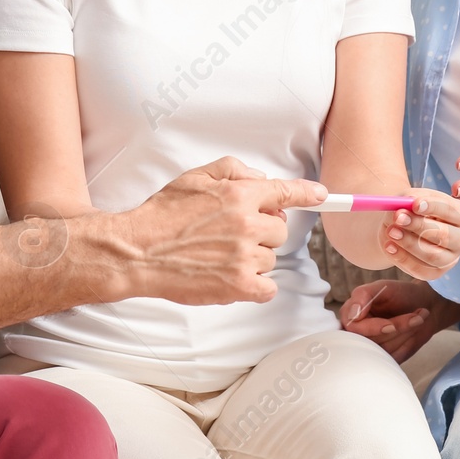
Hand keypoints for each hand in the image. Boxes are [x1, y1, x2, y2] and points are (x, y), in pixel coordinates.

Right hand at [126, 157, 325, 306]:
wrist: (137, 252)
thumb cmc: (162, 215)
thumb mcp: (194, 177)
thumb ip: (232, 170)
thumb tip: (261, 179)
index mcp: (238, 195)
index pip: (285, 192)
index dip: (307, 193)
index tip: (322, 195)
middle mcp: (247, 224)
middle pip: (279, 231)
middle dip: (261, 233)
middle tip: (230, 236)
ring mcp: (244, 257)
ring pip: (271, 259)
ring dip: (253, 259)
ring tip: (219, 256)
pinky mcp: (239, 286)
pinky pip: (268, 288)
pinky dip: (255, 286)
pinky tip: (232, 278)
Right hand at [339, 279, 459, 363]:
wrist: (424, 305)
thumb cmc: (401, 293)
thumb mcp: (382, 287)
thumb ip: (363, 295)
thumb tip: (353, 314)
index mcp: (350, 314)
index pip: (353, 328)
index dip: (373, 328)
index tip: (391, 325)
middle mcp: (357, 332)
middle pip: (370, 341)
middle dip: (397, 329)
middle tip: (417, 317)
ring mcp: (371, 346)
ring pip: (384, 350)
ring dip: (406, 334)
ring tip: (418, 318)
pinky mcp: (385, 356)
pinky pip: (393, 358)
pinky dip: (408, 344)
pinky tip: (415, 329)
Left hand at [379, 188, 459, 279]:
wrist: (402, 228)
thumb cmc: (411, 209)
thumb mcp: (410, 198)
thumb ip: (408, 201)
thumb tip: (402, 211)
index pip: (451, 211)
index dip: (433, 207)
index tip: (414, 204)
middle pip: (445, 235)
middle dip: (419, 225)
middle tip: (398, 217)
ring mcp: (451, 259)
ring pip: (432, 255)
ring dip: (409, 243)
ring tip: (390, 231)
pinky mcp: (436, 272)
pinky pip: (420, 269)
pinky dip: (402, 258)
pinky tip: (389, 246)